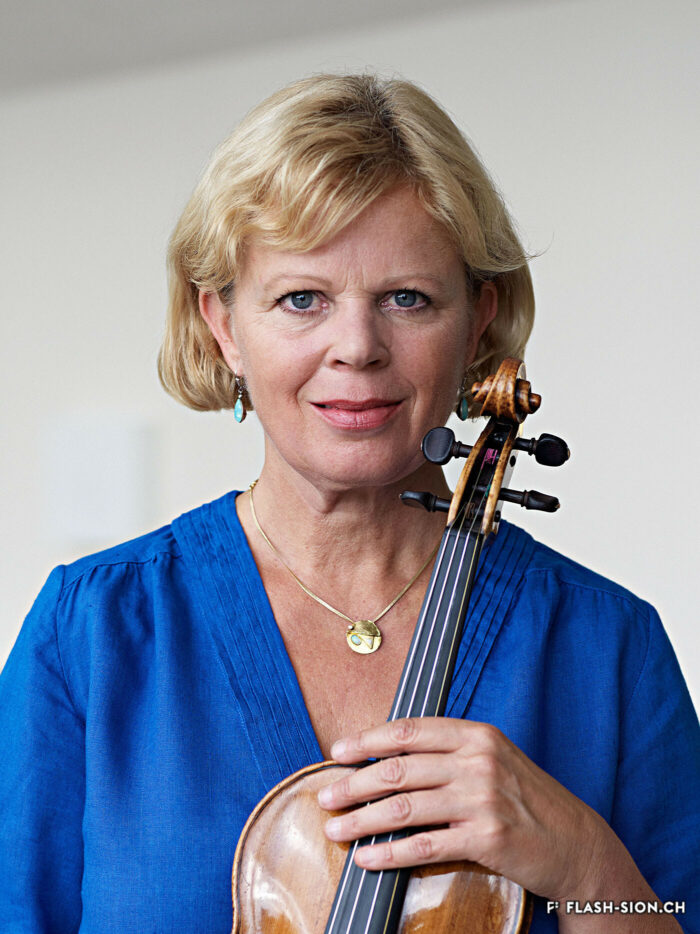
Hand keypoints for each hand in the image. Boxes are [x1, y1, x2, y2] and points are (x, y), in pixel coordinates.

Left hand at [316, 716, 608, 901]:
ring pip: (404, 808)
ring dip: (361, 820)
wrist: (574, 842)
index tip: (338, 751)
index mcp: (476, 735)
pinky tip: (367, 859)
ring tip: (336, 829)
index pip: (409, 731)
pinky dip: (389, 854)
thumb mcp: (493, 758)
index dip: (368, 740)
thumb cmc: (524, 798)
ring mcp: (482, 800)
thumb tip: (390, 755)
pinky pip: (424, 846)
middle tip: (326, 796)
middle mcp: (478, 761)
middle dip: (354, 784)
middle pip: (399, 770)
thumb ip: (449, 751)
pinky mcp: (486, 839)